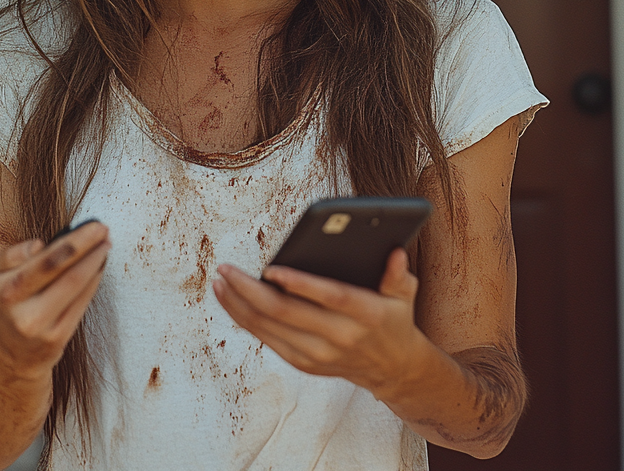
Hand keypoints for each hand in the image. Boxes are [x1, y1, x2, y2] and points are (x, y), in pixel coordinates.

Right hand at [0, 220, 109, 378]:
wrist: (13, 350)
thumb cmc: (10, 299)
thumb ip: (12, 254)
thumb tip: (39, 245)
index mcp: (2, 287)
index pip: (42, 260)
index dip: (72, 242)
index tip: (92, 226)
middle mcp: (19, 309)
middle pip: (61, 270)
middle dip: (87, 245)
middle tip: (104, 229)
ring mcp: (39, 325)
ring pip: (75, 285)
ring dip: (95, 261)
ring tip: (106, 244)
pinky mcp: (57, 338)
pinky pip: (81, 302)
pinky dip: (94, 280)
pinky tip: (100, 265)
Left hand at [212, 248, 429, 399]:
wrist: (393, 370)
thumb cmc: (394, 319)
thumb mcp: (404, 295)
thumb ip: (399, 275)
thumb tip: (395, 252)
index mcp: (365, 314)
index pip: (328, 297)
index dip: (300, 284)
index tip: (271, 268)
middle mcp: (339, 338)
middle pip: (286, 313)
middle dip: (250, 290)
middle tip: (225, 269)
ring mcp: (319, 354)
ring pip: (269, 329)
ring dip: (239, 304)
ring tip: (219, 281)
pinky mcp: (305, 363)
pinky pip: (268, 339)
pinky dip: (245, 318)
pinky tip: (230, 299)